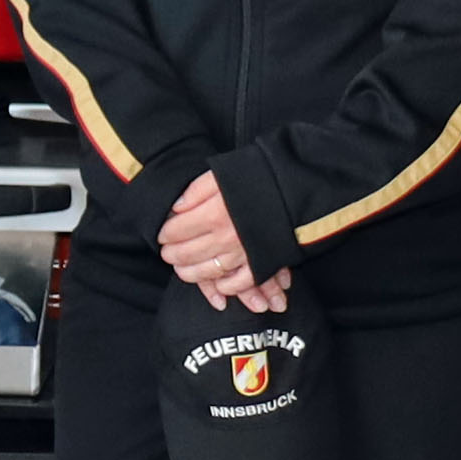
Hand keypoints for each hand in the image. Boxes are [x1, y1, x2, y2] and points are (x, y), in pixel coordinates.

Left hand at [156, 173, 288, 311]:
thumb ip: (196, 190)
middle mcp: (226, 236)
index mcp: (214, 213)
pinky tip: (218, 285)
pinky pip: (240, 281)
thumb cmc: (259, 175)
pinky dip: (227, 286)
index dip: (166, 233)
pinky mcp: (262, 262)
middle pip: (188, 253)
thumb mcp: (222, 173)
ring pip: (209, 270)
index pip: (177, 230)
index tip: (162, 234)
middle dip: (173, 254)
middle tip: (166, 254)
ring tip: (181, 270)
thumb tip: (176, 207)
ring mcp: (244, 252)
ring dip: (191, 273)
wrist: (298, 185)